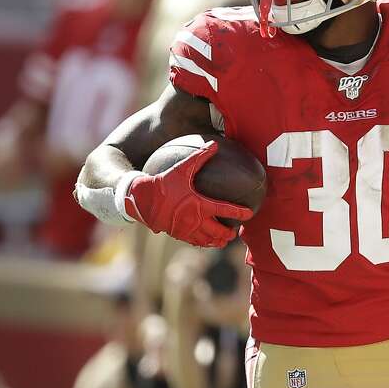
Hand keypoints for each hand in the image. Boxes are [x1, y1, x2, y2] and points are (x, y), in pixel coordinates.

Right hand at [124, 141, 252, 248]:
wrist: (139, 198)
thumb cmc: (162, 182)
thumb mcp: (182, 168)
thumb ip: (199, 156)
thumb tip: (214, 144)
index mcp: (200, 205)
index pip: (226, 210)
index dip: (240, 213)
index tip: (249, 214)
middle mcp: (195, 220)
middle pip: (218, 232)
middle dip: (228, 234)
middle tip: (234, 233)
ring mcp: (185, 229)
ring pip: (206, 240)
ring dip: (216, 242)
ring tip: (222, 241)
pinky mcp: (175, 233)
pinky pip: (192, 241)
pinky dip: (201, 242)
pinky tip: (203, 241)